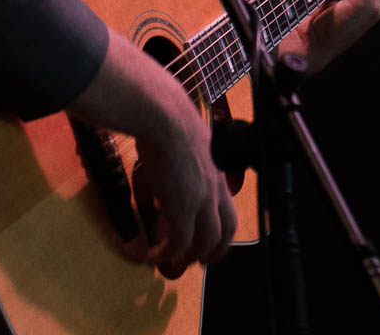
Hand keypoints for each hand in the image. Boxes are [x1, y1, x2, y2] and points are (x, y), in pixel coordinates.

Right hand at [68, 33, 236, 277]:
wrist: (162, 113)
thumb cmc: (166, 115)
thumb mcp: (181, 136)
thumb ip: (177, 150)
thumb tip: (160, 152)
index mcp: (216, 170)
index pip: (228, 207)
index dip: (220, 227)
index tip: (207, 237)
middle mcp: (215, 187)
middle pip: (226, 230)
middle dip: (214, 251)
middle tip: (198, 262)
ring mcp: (201, 199)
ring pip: (206, 242)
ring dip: (190, 258)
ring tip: (172, 265)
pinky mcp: (182, 207)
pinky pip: (178, 244)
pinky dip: (166, 254)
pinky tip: (152, 256)